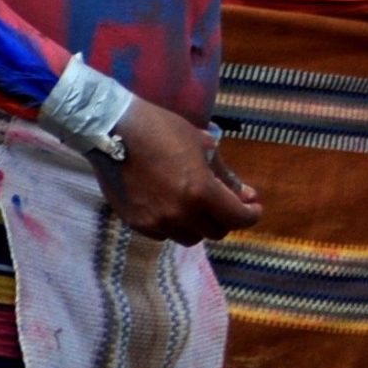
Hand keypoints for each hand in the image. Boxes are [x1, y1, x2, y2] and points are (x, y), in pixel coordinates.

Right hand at [90, 100, 259, 243]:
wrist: (114, 132)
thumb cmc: (164, 130)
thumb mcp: (204, 146)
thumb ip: (224, 175)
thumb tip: (246, 195)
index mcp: (200, 192)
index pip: (236, 219)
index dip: (250, 214)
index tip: (253, 206)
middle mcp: (179, 214)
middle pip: (215, 232)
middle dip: (226, 218)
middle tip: (226, 203)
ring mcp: (155, 222)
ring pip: (189, 237)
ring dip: (200, 225)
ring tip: (198, 205)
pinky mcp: (135, 224)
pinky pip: (164, 234)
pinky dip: (174, 225)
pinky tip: (172, 206)